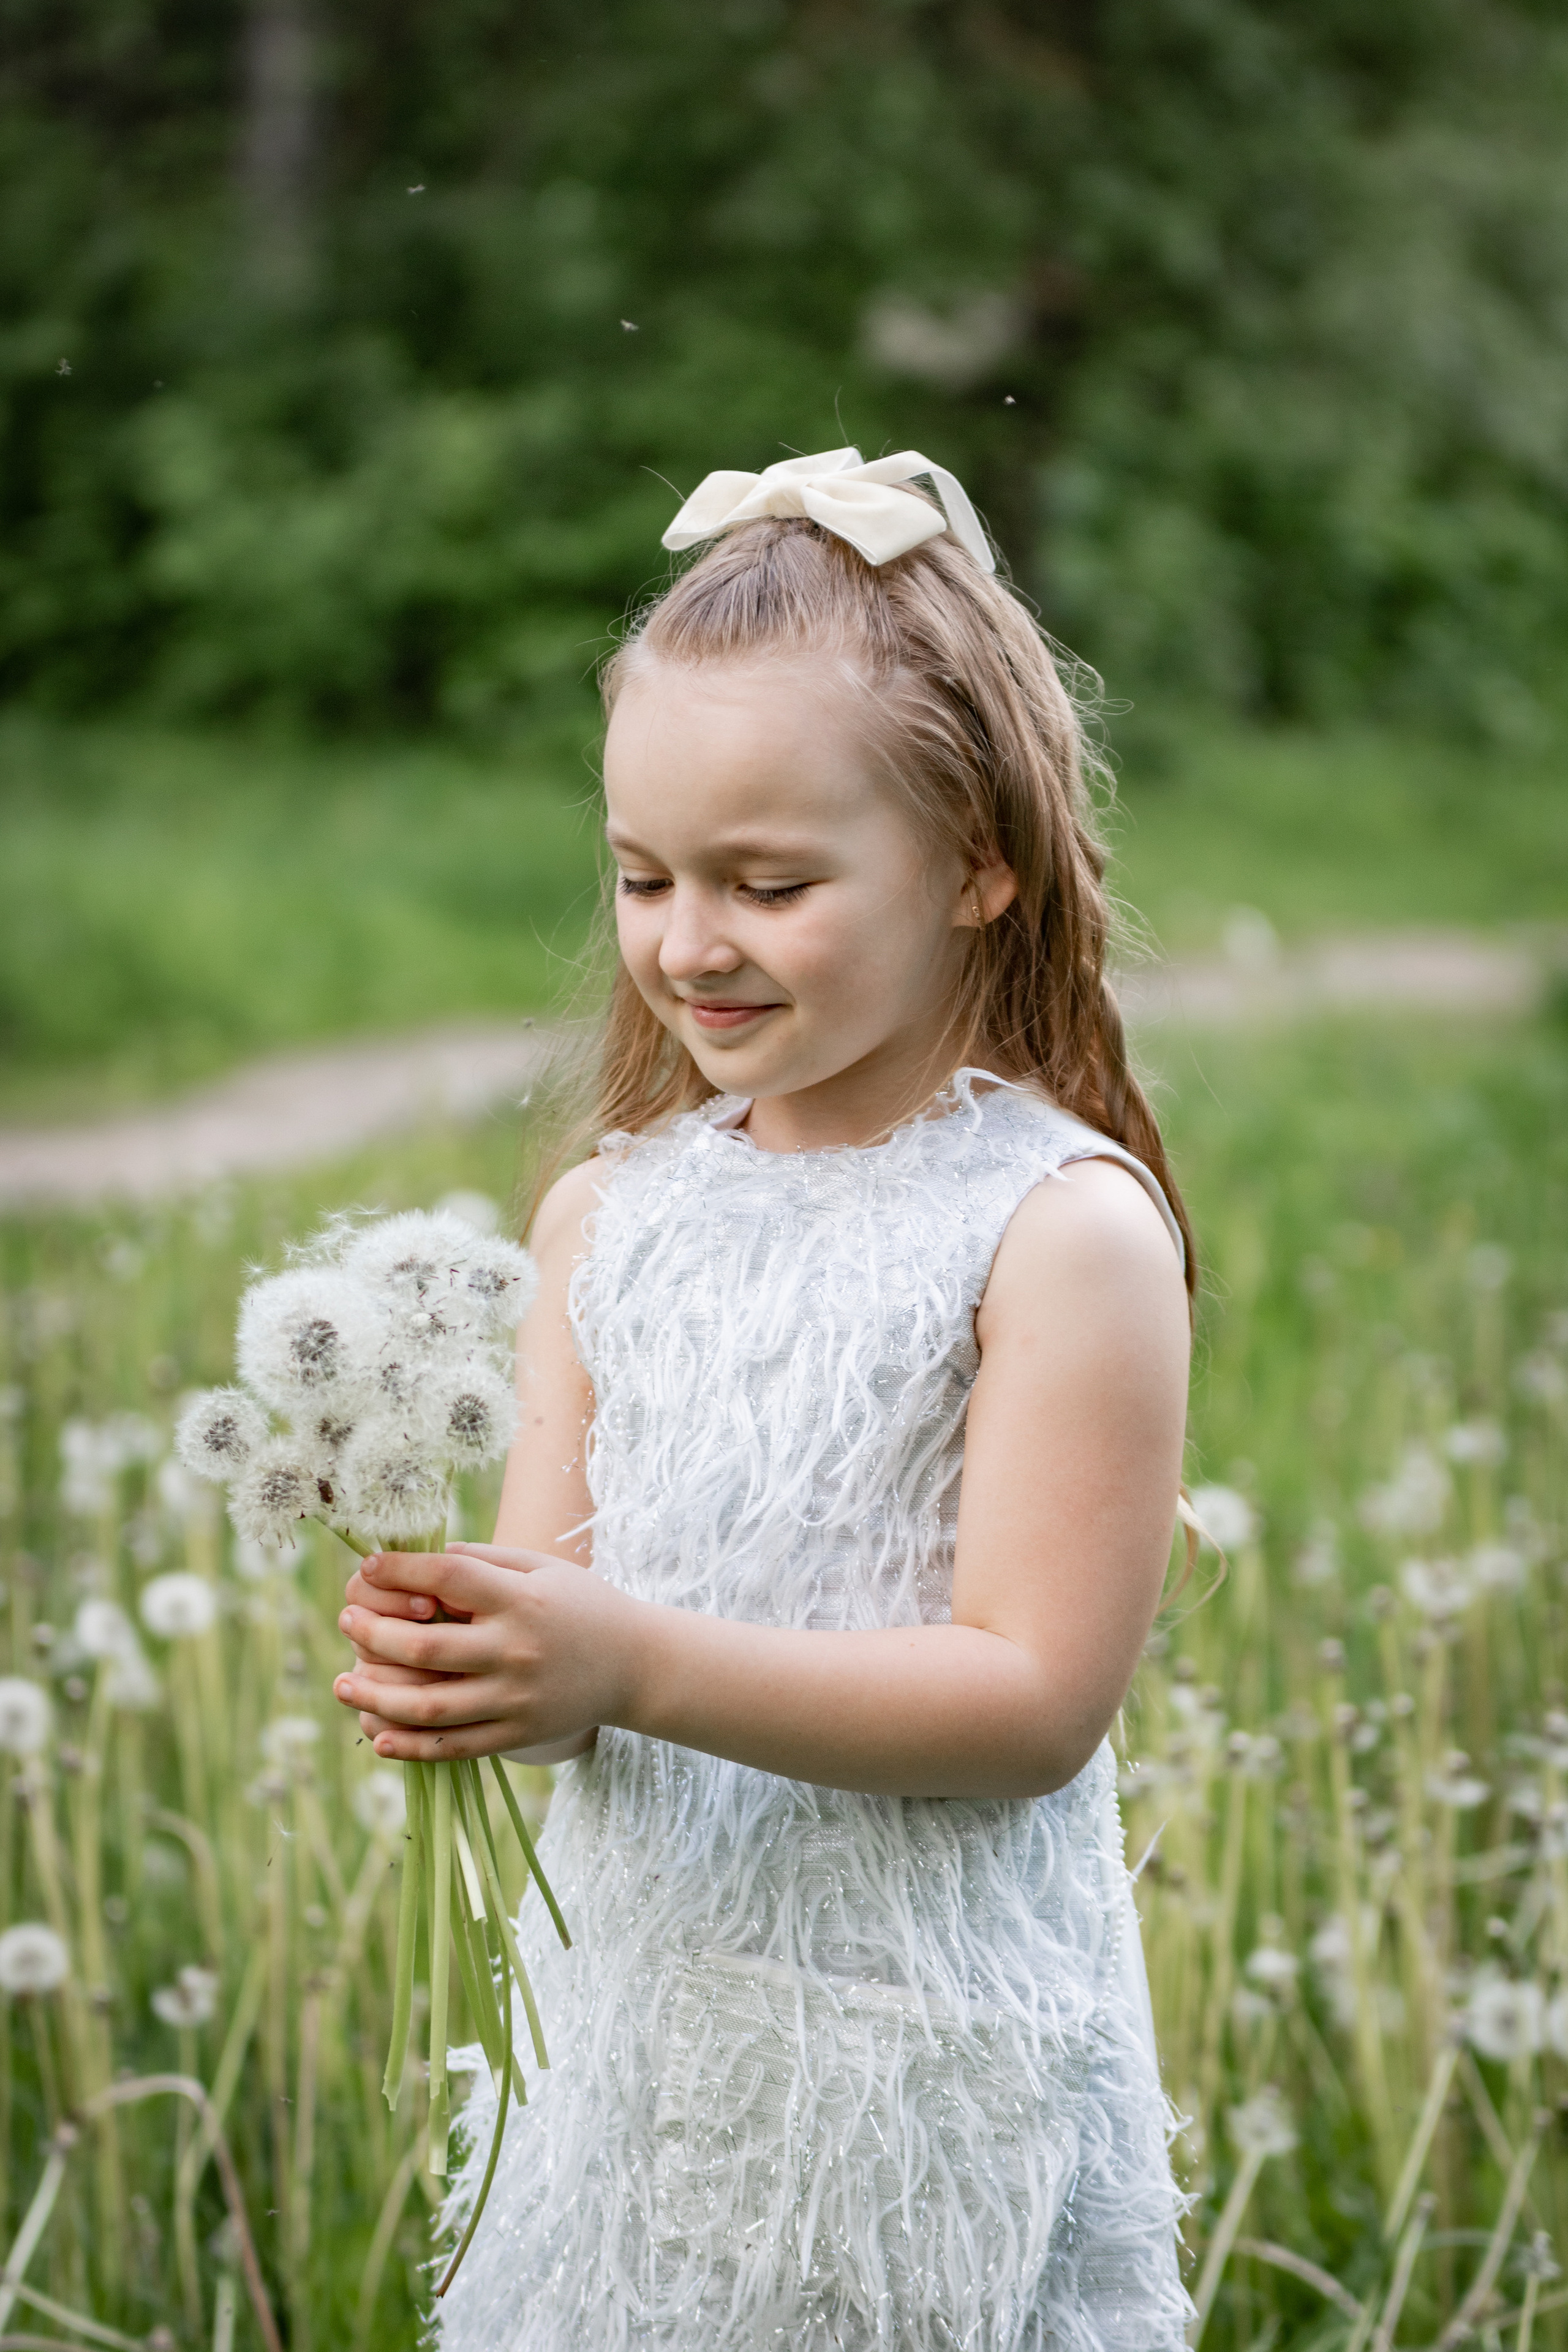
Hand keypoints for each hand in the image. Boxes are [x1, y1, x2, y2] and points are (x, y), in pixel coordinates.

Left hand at [332, 1544, 641, 1761]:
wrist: (637, 1665)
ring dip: (376, 1695)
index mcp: (520, 1600)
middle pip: (424, 1645)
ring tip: (343, 1683)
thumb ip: (485, 1561)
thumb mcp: (543, 1568)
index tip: (367, 1567)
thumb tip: (423, 1561)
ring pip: (429, 1706)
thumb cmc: (583, 1606)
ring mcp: (515, 1698)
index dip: (399, 1571)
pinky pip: (454, 1746)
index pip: (447, 1580)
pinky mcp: (517, 1734)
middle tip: (346, 1620)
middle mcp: (515, 1650)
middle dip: (373, 1633)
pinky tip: (378, 1736)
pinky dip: (411, 1746)